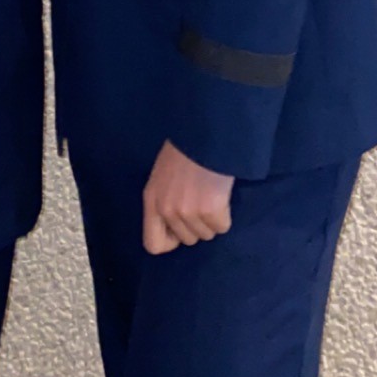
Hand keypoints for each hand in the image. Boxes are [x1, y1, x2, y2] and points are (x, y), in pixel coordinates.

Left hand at [142, 139, 234, 254]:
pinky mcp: (211, 210)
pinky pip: (221, 227)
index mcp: (151, 200)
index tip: (181, 228)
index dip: (170, 240)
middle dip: (196, 226)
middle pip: (186, 240)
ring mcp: (188, 211)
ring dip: (211, 220)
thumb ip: (164, 200)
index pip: (153, 244)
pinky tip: (221, 195)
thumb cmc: (184, 149)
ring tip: (211, 195)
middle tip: (201, 202)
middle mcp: (167, 210)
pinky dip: (225, 215)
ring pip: (206, 235)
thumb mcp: (162, 175)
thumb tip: (176, 226)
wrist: (204, 131)